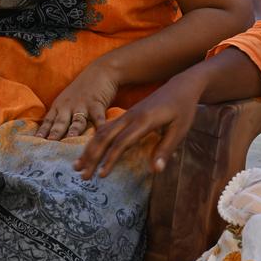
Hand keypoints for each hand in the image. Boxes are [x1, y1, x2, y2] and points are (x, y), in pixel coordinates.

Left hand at [36, 61, 119, 140]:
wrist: (100, 71)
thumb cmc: (83, 88)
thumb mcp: (67, 100)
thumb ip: (62, 116)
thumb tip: (55, 135)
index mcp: (59, 106)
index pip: (48, 121)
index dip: (42, 131)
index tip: (36, 141)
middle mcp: (68, 106)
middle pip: (60, 122)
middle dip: (54, 133)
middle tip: (49, 144)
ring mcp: (82, 105)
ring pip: (77, 120)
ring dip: (74, 130)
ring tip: (71, 139)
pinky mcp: (97, 103)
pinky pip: (98, 117)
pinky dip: (100, 125)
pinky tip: (100, 133)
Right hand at [74, 70, 203, 178]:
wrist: (181, 85)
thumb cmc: (183, 109)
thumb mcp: (180, 130)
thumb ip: (166, 149)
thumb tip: (155, 171)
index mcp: (144, 121)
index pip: (122, 142)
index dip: (110, 159)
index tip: (102, 175)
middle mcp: (130, 116)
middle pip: (105, 137)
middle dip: (92, 156)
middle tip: (82, 175)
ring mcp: (126, 115)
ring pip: (101, 132)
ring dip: (89, 149)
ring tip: (77, 166)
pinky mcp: (126, 115)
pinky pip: (105, 128)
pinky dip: (95, 141)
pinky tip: (89, 151)